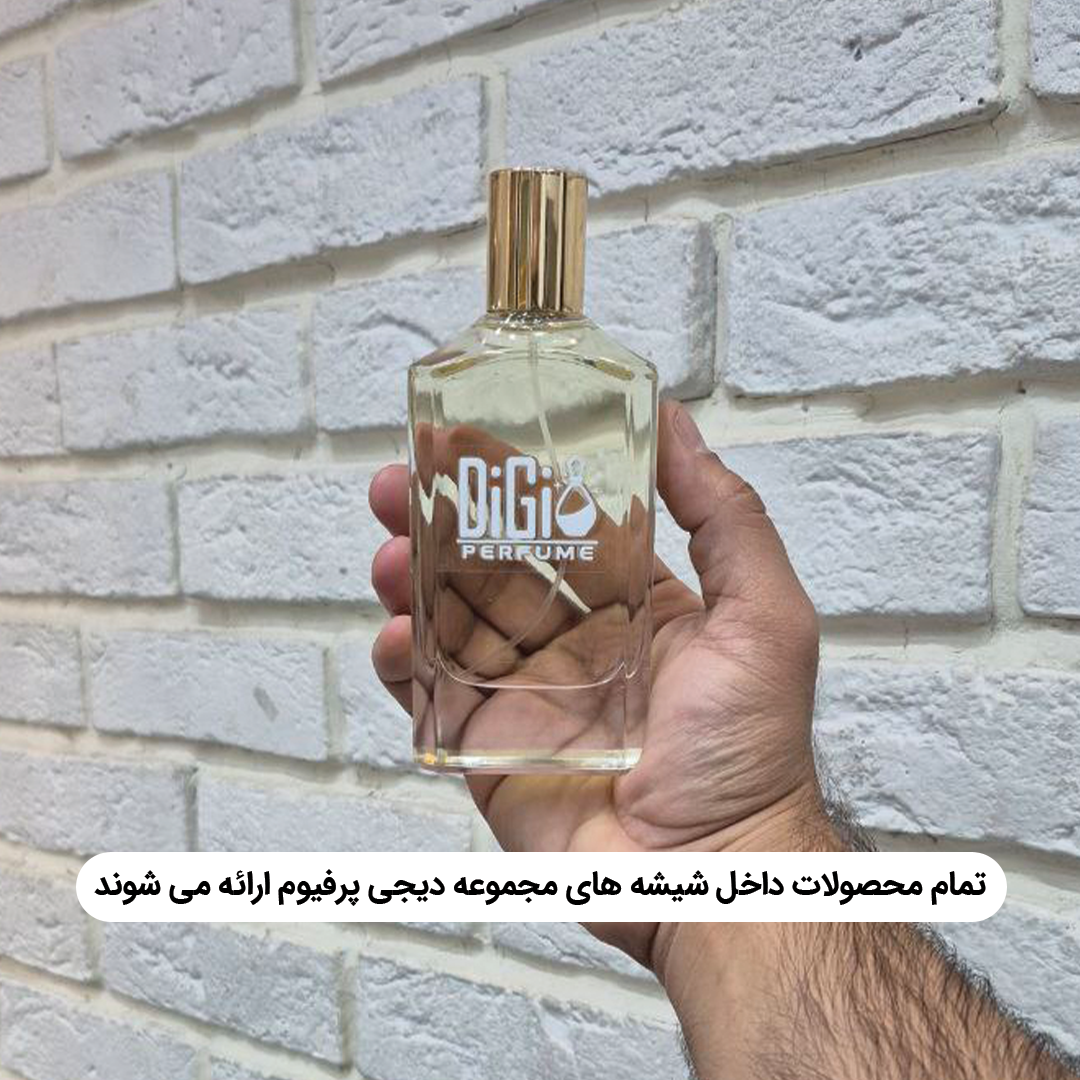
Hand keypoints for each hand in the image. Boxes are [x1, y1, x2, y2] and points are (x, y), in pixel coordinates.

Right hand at [368, 400, 835, 971]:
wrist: (710, 873)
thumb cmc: (748, 750)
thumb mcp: (761, 613)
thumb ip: (724, 515)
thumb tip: (679, 424)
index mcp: (630, 606)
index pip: (556, 526)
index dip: (509, 480)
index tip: (463, 436)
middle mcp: (572, 644)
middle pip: (489, 565)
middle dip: (440, 518)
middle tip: (397, 481)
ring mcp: (524, 696)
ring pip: (450, 621)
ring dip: (411, 578)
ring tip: (390, 548)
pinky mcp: (487, 750)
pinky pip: (430, 695)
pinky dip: (403, 661)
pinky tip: (396, 633)